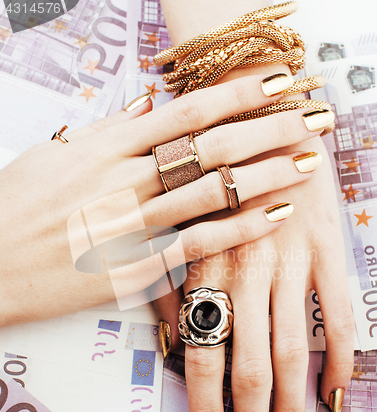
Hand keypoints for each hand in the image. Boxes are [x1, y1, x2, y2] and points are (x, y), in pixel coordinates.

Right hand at [0, 73, 320, 326]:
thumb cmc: (15, 207)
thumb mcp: (53, 154)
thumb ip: (105, 129)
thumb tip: (147, 101)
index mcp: (105, 147)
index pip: (188, 111)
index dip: (239, 92)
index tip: (279, 80)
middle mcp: (125, 181)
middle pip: (213, 146)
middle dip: (271, 127)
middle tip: (314, 117)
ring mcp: (132, 226)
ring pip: (214, 192)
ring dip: (267, 174)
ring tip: (308, 162)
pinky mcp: (135, 270)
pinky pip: (199, 244)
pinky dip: (240, 228)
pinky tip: (275, 215)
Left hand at [155, 123, 354, 411]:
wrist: (256, 122)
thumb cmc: (208, 177)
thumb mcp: (176, 228)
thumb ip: (170, 289)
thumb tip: (173, 348)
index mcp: (202, 267)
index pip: (200, 356)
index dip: (205, 409)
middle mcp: (244, 271)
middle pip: (247, 365)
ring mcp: (288, 261)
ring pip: (291, 350)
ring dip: (291, 407)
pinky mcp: (325, 248)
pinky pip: (339, 314)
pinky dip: (340, 360)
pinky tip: (335, 397)